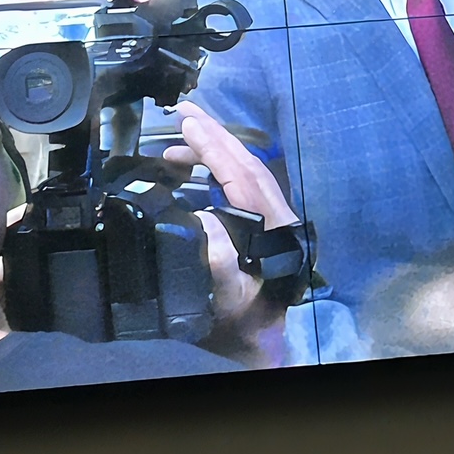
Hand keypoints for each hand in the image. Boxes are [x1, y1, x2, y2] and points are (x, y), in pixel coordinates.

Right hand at [163, 102, 299, 356]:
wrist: (259, 340)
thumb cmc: (242, 320)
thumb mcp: (228, 296)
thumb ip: (218, 262)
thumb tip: (202, 217)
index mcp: (272, 225)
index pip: (241, 175)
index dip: (214, 148)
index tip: (189, 124)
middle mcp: (276, 213)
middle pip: (246, 162)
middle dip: (215, 135)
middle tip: (183, 113)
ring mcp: (271, 215)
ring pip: (244, 169)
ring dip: (213, 150)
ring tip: (177, 140)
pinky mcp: (262, 221)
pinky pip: (240, 183)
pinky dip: (217, 167)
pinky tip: (194, 166)